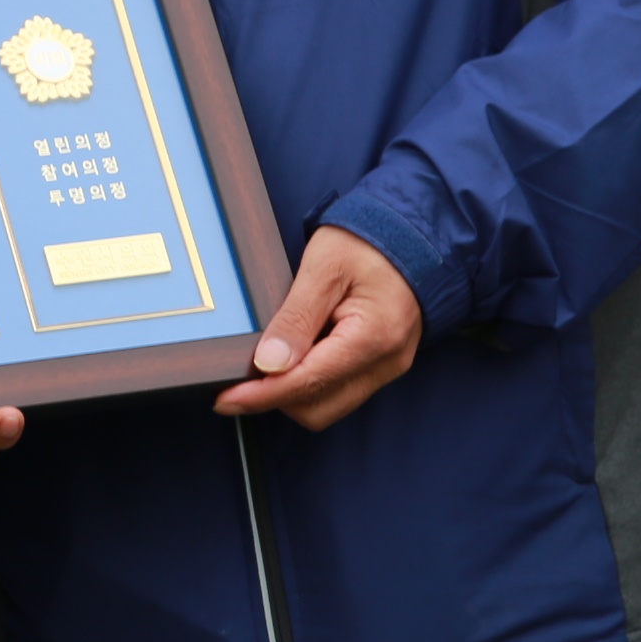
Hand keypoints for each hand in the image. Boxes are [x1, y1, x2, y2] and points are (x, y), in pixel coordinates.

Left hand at [216, 226, 423, 428]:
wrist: (414, 233)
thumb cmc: (370, 241)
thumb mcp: (325, 266)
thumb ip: (297, 316)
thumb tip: (269, 363)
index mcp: (374, 336)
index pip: (308, 383)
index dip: (262, 395)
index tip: (226, 400)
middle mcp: (386, 362)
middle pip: (318, 408)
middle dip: (276, 398)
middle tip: (242, 375)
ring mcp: (387, 367)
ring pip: (329, 404)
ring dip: (293, 391)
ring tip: (270, 358)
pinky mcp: (382, 364)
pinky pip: (341, 389)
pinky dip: (311, 380)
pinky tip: (294, 353)